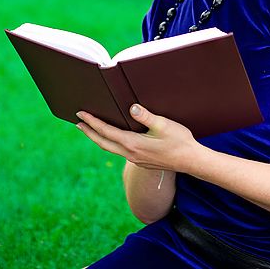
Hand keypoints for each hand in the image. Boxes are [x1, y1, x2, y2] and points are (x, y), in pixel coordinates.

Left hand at [75, 104, 198, 173]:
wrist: (191, 161)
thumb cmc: (180, 141)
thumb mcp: (164, 125)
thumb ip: (146, 116)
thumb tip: (131, 108)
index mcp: (133, 144)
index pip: (107, 131)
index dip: (92, 122)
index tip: (81, 114)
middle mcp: (131, 154)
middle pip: (103, 142)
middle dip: (89, 132)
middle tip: (77, 122)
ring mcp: (136, 159)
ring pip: (111, 148)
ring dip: (99, 138)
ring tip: (91, 130)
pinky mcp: (142, 160)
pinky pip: (120, 151)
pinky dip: (111, 142)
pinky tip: (114, 138)